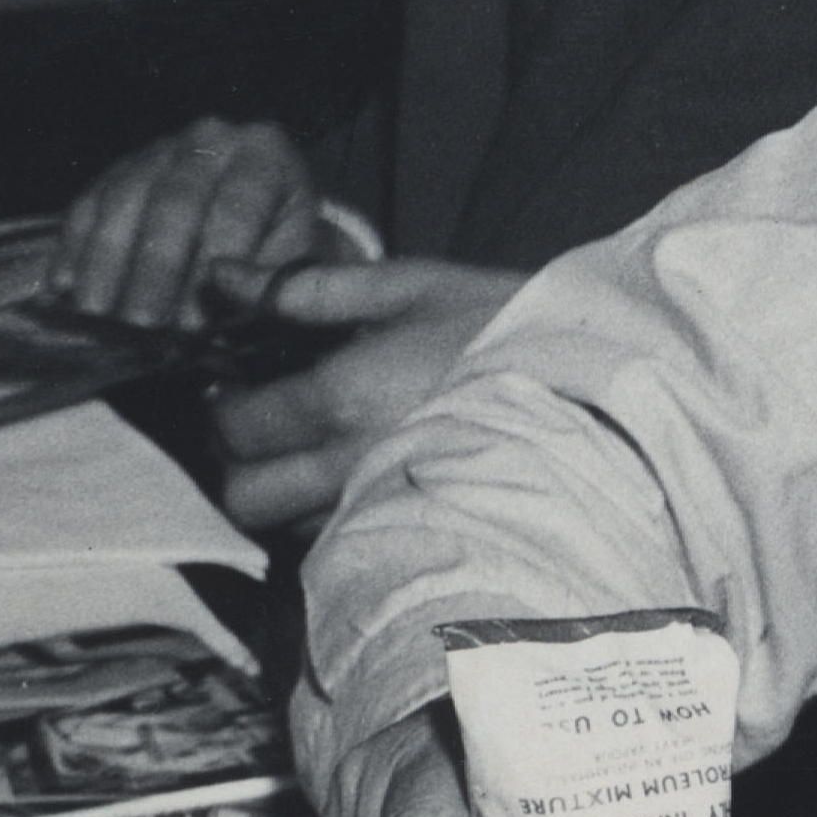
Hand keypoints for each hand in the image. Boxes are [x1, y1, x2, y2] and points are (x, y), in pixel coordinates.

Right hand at [59, 117, 328, 326]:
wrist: (252, 222)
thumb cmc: (274, 250)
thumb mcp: (289, 263)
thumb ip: (267, 279)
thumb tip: (218, 286)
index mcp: (265, 154)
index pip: (237, 204)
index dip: (214, 262)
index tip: (196, 318)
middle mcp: (210, 138)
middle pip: (175, 200)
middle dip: (155, 267)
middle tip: (140, 323)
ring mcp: (159, 149)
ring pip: (124, 198)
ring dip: (106, 261)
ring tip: (97, 312)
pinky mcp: (118, 169)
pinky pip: (89, 203)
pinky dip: (74, 246)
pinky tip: (63, 286)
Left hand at [205, 257, 527, 535]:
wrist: (594, 385)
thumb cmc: (499, 323)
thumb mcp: (407, 285)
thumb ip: (306, 288)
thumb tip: (221, 276)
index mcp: (343, 395)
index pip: (237, 427)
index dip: (223, 406)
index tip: (238, 385)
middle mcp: (351, 464)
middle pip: (245, 498)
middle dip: (240, 464)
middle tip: (265, 426)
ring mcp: (382, 508)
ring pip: (288, 527)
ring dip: (283, 493)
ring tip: (315, 448)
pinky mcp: (413, 533)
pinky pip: (338, 540)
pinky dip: (329, 514)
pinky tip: (356, 473)